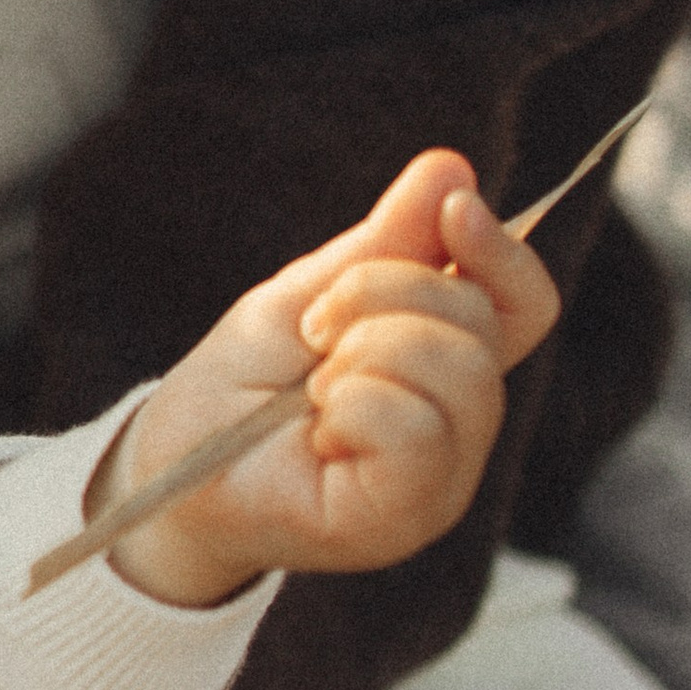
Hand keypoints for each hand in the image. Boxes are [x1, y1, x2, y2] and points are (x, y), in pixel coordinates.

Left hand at [108, 149, 559, 607]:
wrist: (166, 465)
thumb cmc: (237, 388)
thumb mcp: (309, 295)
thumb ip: (386, 245)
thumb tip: (452, 170)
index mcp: (443, 371)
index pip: (524, 305)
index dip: (503, 250)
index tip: (453, 209)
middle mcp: (457, 429)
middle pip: (480, 324)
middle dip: (384, 293)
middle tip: (314, 329)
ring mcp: (438, 481)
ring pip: (459, 370)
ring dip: (365, 350)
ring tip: (313, 385)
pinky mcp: (401, 519)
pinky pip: (415, 430)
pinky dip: (355, 406)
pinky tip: (317, 430)